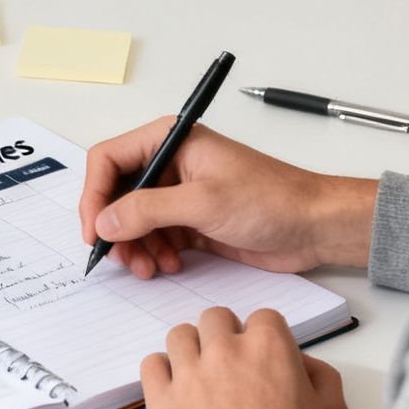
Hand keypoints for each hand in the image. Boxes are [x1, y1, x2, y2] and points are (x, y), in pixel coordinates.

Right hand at [79, 118, 376, 278]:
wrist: (313, 226)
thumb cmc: (271, 199)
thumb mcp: (202, 202)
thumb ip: (147, 211)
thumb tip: (104, 222)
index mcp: (170, 140)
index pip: (109, 160)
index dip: (95, 196)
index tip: (95, 231)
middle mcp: (170, 163)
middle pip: (117, 194)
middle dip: (116, 228)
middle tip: (122, 258)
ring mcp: (180, 193)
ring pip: (133, 220)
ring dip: (135, 247)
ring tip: (151, 268)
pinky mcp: (191, 221)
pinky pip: (155, 237)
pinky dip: (154, 254)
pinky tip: (170, 265)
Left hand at [142, 307, 351, 408]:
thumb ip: (322, 376)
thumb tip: (302, 362)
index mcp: (269, 347)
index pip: (263, 317)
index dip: (266, 338)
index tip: (265, 361)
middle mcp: (225, 351)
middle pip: (216, 319)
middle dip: (226, 335)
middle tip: (233, 367)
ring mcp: (189, 374)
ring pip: (180, 335)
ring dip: (192, 349)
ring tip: (202, 376)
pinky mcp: (162, 401)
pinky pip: (151, 364)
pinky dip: (162, 371)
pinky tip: (177, 390)